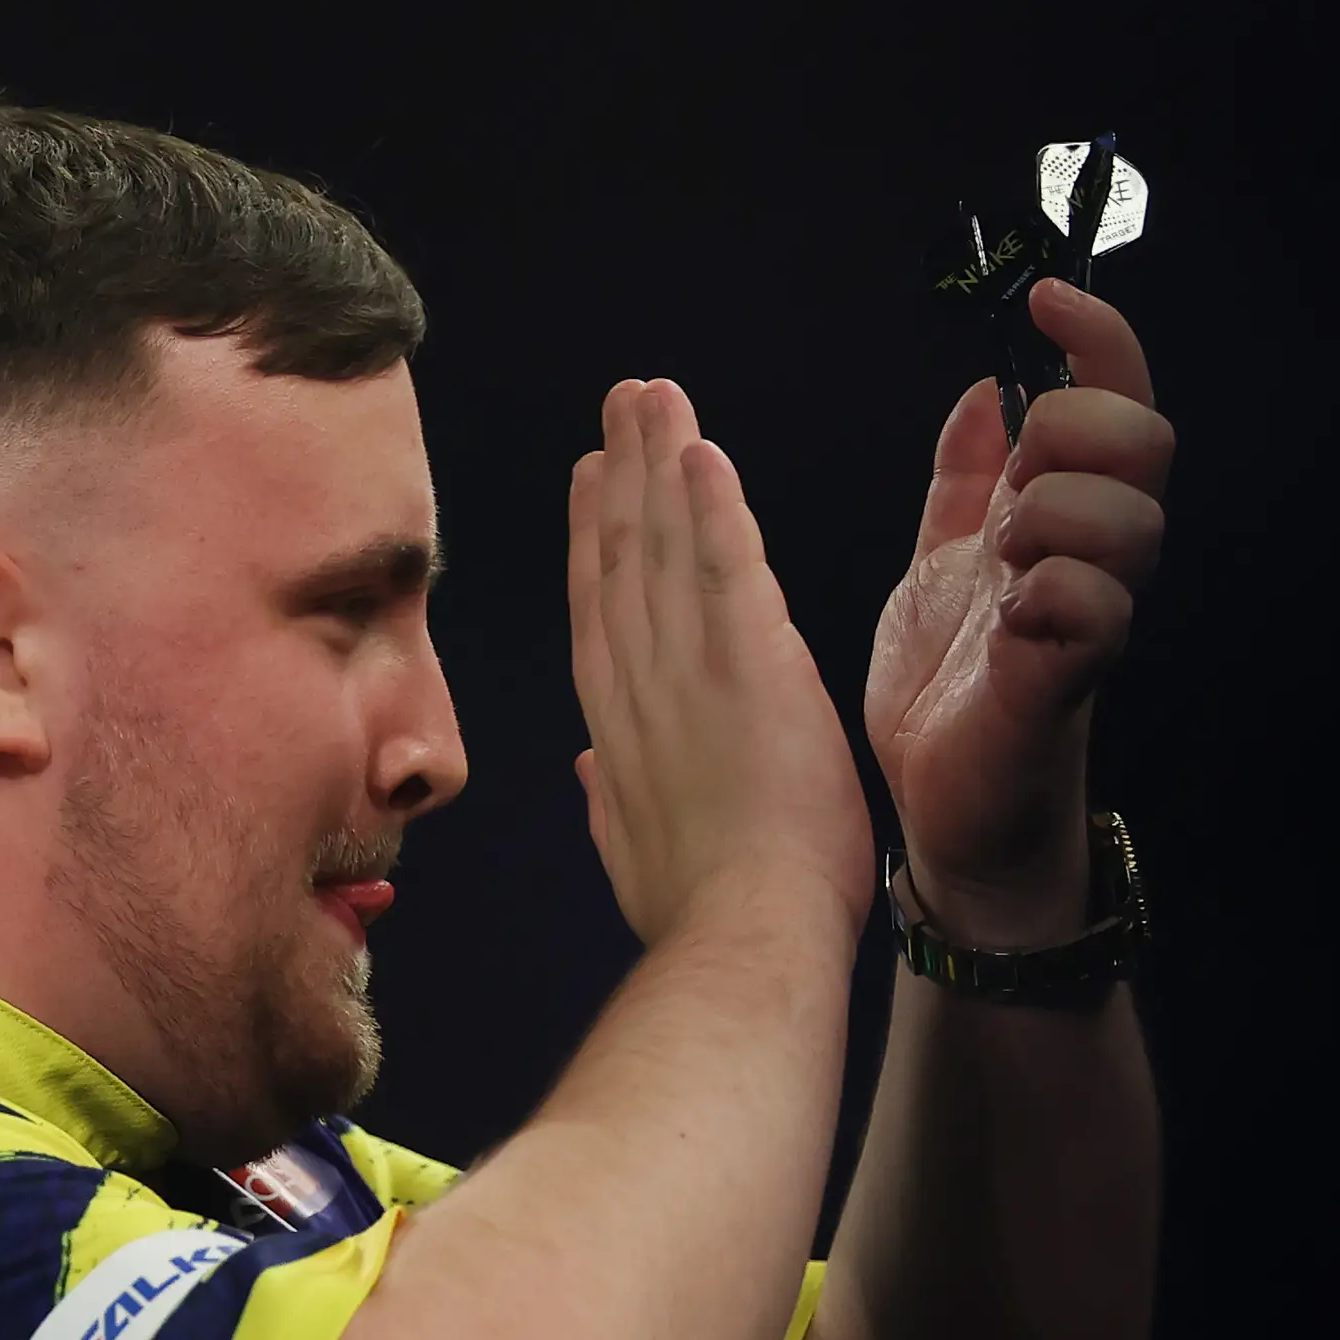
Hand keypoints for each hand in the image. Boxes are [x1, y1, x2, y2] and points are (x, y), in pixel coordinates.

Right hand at [567, 377, 872, 945]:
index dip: (593, 545)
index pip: (601, 621)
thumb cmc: (702, 924)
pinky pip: (724, 566)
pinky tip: (701, 447)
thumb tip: (590, 770)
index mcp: (622, 737)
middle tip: (622, 406)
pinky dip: (711, 505)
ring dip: (659, 464)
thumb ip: (612, 807)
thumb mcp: (636, 864)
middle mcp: (642, 690)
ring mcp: (689, 673)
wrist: (743, 944)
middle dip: (622, 478)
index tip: (592, 484)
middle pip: (623, 563)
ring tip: (654, 395)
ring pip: (666, 548)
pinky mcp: (749, 666)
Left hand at [865, 282, 1172, 941]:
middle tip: (1017, 477)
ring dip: (1057, 513)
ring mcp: (1087, 617)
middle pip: (1146, 443)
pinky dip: (1049, 592)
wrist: (942, 808)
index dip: (1099, 340)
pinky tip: (1008, 611)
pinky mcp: (1065, 682)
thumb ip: (966, 479)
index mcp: (1057, 516)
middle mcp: (1090, 558)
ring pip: (1131, 519)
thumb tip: (985, 391)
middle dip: (1077, 429)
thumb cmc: (952, 692)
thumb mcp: (941, 559)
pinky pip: (1095, 609)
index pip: (1116, 400)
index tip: (1046, 302)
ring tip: (1002, 556)